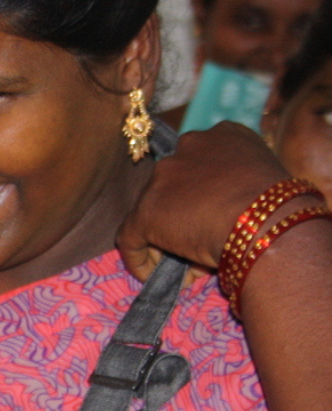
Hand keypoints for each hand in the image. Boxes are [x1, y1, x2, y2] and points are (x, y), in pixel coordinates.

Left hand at [117, 122, 289, 281]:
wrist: (263, 220)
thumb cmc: (279, 206)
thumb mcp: (265, 182)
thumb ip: (241, 189)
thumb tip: (228, 217)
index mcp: (222, 135)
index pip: (200, 163)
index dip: (202, 195)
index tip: (213, 217)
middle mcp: (187, 147)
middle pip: (174, 186)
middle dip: (183, 216)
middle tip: (198, 244)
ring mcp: (162, 178)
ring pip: (153, 211)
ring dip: (165, 239)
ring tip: (185, 267)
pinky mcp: (146, 211)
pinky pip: (131, 237)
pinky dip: (138, 257)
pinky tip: (149, 275)